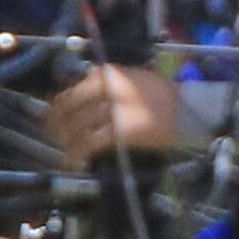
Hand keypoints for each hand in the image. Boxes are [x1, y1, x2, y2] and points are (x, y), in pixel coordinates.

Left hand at [46, 62, 185, 164]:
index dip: (58, 107)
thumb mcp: (132, 78)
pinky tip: (73, 163)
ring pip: (77, 126)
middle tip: (53, 136)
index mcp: (108, 75)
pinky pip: (89, 143)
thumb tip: (85, 85)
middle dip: (57, 124)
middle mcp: (107, 89)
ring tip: (64, 152)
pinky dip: (77, 154)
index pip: (73, 91)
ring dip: (66, 142)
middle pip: (70, 108)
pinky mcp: (120, 131)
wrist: (187, 110)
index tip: (52, 117)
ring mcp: (113, 110)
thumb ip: (107, 80)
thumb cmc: (162, 96)